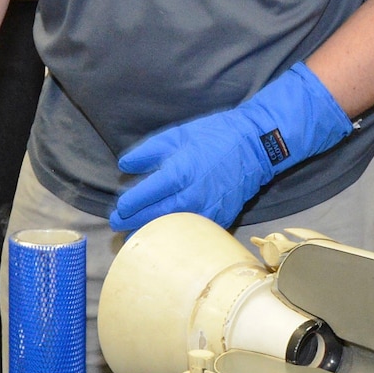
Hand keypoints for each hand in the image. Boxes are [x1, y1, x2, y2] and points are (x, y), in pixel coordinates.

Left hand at [109, 63, 351, 232]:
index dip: (127, 206)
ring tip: (136, 236)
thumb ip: (147, 153)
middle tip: (119, 226)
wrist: (254, 146)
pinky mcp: (220, 218)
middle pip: (154, 218)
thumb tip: (124, 167)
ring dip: (152, 234)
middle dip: (133, 223)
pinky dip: (176, 235)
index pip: (144, 197)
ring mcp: (207, 210)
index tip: (119, 209)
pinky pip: (193, 232)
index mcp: (178, 172)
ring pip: (172, 231)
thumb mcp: (176, 136)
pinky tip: (165, 236)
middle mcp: (191, 195)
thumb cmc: (212, 136)